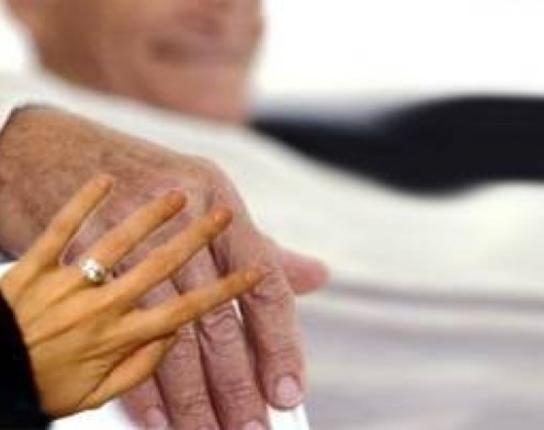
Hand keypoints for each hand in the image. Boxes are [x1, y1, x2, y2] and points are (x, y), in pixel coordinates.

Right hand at [0, 108, 327, 429]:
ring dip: (191, 395)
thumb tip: (317, 276)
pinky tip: (158, 416)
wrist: (53, 149)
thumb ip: (261, 247)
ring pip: (170, 332)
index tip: (287, 392)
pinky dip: (136, 378)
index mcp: (223, 202)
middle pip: (218, 320)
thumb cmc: (142, 179)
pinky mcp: (83, 254)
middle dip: (236, 384)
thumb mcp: (210, 198)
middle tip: (248, 427)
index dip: (279, 343)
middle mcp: (184, 217)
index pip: (265, 286)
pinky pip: (116, 328)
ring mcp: (131, 236)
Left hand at [0, 175, 262, 416]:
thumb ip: (141, 367)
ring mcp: (66, 284)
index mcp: (119, 341)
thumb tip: (179, 338)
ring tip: (181, 193)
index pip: (188, 314)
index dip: (227, 293)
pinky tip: (101, 182)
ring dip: (151, 216)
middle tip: (225, 215)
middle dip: (200, 241)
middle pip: (162, 269)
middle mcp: (99, 309)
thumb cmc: (40, 382)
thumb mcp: (93, 395)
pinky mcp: (31, 267)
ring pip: (117, 243)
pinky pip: (58, 228)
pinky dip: (78, 204)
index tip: (254, 274)